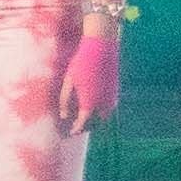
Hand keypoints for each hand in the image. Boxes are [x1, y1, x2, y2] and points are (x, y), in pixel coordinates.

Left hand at [62, 12, 123, 130]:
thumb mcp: (69, 82)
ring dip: (96, 120)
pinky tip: (95, 107)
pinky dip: (103, 112)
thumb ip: (65, 101)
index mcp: (89, 102)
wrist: (102, 47)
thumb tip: (64, 116)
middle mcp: (103, 102)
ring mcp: (111, 96)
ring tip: (86, 119)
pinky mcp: (116, 89)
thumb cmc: (82, 63)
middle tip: (77, 128)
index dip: (76, 129)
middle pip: (96, 123)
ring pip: (105, 116)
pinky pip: (110, 107)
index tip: (70, 133)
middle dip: (87, 127)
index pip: (83, 123)